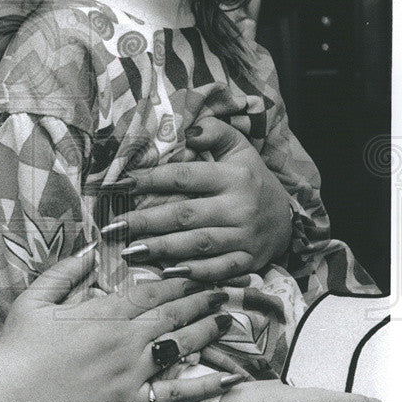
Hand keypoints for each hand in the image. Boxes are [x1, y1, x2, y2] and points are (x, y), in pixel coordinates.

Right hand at [0, 251, 242, 401]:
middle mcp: (125, 340)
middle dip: (200, 299)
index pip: (150, 291)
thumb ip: (64, 274)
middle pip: (172, 315)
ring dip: (208, 331)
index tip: (197, 271)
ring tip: (229, 320)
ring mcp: (132, 374)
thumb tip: (90, 251)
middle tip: (224, 290)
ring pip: (180, 347)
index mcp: (102, 312)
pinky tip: (232, 379)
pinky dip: (207, 386)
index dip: (177, 280)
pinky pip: (177, 394)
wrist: (7, 401)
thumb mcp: (33, 300)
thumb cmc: (15, 349)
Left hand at [102, 117, 292, 279]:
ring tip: (129, 250)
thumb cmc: (251, 178)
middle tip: (113, 226)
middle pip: (185, 215)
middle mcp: (240, 207)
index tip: (120, 184)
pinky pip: (219, 270)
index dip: (151, 180)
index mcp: (234, 177)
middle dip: (146, 221)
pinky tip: (166, 272)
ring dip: (161, 249)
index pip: (185, 177)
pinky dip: (194, 272)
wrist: (288, 218)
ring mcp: (245, 237)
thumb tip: (188, 128)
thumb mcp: (239, 148)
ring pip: (198, 244)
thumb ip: (214, 133)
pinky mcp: (248, 262)